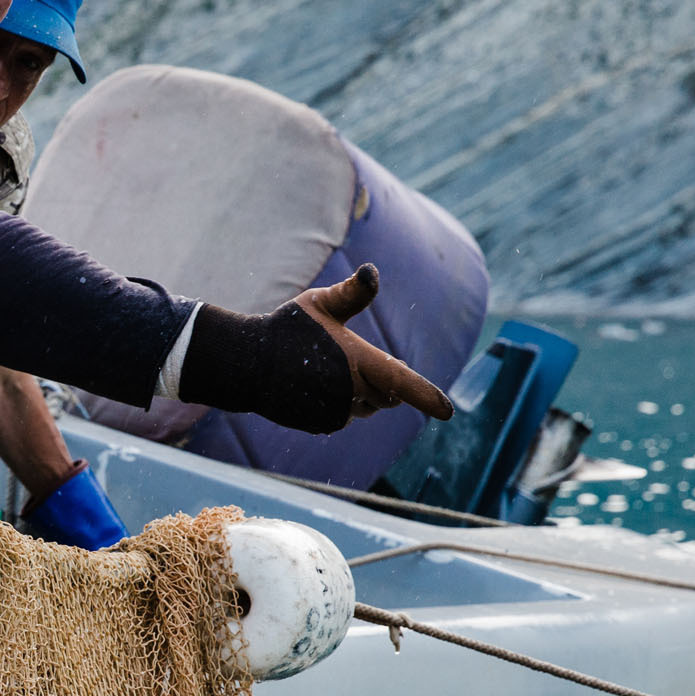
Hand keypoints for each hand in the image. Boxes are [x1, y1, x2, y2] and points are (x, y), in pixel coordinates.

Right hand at [290, 265, 452, 421]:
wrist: (246, 365)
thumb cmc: (287, 328)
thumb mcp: (319, 304)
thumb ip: (351, 294)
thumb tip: (372, 271)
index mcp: (356, 360)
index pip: (401, 380)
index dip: (426, 396)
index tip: (448, 411)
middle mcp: (348, 391)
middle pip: (388, 394)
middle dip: (383, 380)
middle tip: (352, 359)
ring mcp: (334, 411)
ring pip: (368, 406)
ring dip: (362, 392)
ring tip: (330, 370)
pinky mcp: (321, 424)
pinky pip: (345, 416)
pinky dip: (341, 404)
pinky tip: (315, 385)